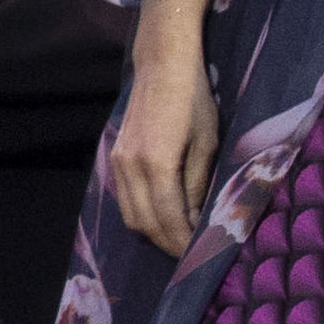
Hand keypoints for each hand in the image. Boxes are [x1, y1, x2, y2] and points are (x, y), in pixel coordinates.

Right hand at [109, 35, 218, 257]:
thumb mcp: (207, 144)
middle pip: (144, 224)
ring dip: (154, 232)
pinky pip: (126, 198)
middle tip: (193, 256)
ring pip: (131, 215)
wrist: (162, 65)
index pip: (168, 220)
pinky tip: (165, 215)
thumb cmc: (194, 101)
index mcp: (156, 165)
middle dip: (168, 244)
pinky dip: (143, 214)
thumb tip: (196, 219)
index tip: (201, 258)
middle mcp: (130, 167)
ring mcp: (118, 162)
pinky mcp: (116, 156)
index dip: (183, 243)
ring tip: (181, 239)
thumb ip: (197, 184)